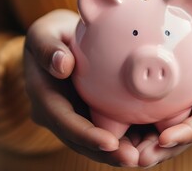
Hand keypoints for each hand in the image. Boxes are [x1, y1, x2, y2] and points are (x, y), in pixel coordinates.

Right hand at [24, 9, 138, 166]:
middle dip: (107, 154)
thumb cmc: (53, 35)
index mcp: (44, 98)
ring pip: (95, 143)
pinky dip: (126, 140)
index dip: (86, 135)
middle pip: (81, 141)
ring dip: (118, 153)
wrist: (60, 45)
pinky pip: (107, 132)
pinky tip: (148, 142)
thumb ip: (48, 48)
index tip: (110, 142)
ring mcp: (73, 119)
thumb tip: (62, 65)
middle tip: (135, 159)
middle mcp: (57, 116)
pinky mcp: (89, 117)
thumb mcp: (43, 33)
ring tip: (146, 157)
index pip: (64, 122)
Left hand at [137, 13, 191, 167]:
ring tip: (127, 155)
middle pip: (185, 137)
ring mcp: (189, 111)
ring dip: (149, 147)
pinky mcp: (173, 107)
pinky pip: (158, 122)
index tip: (165, 138)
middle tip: (140, 159)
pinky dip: (142, 132)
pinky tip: (122, 138)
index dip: (187, 132)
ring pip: (169, 135)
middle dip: (164, 150)